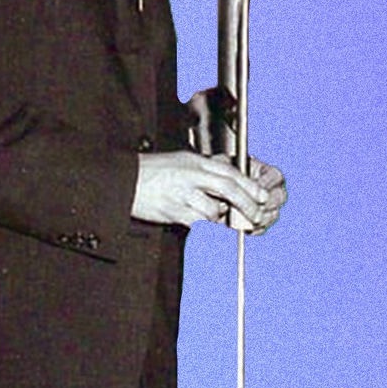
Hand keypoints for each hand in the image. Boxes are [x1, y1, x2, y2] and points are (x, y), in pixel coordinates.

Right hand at [132, 151, 280, 231]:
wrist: (124, 180)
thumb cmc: (153, 171)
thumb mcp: (183, 161)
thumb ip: (206, 170)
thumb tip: (230, 181)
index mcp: (196, 162)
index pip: (230, 172)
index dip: (250, 186)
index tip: (262, 196)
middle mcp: (191, 175)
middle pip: (228, 188)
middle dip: (246, 204)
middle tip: (256, 215)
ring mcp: (182, 194)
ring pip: (213, 210)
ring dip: (220, 218)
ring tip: (216, 216)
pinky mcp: (173, 211)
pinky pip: (196, 223)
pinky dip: (203, 226)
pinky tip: (200, 223)